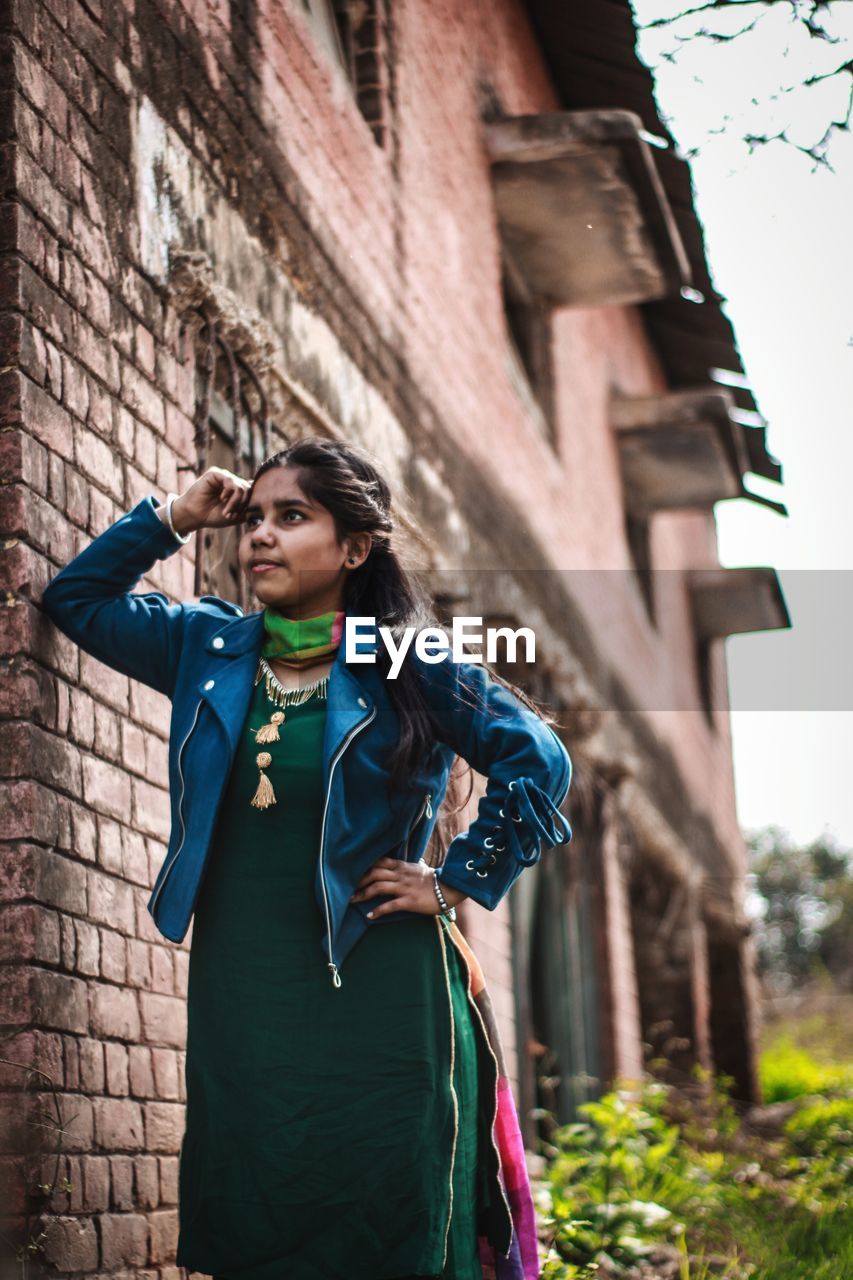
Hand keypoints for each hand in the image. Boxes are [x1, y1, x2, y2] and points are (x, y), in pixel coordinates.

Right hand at [166, 466, 252, 534]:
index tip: (242, 515)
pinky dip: (229, 494)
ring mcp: (224, 477)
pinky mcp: (215, 473)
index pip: (253, 491)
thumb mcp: (237, 515)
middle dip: (242, 505)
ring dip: (236, 502)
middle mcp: (233, 482)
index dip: (251, 503)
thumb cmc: (214, 516)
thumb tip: (264, 503)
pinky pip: (231, 481)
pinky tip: (222, 499)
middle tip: (231, 515)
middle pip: (250, 490)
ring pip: (242, 487)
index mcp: (238, 490)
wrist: (195, 516)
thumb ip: (249, 508)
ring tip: (226, 511)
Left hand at [350, 857, 466, 918]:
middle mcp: (400, 875)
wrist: (449, 888)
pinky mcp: (409, 901)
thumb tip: (395, 868)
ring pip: (378, 887)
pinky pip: (390, 905)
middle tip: (348, 889)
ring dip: (363, 894)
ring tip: (353, 901)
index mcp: (402, 867)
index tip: (353, 873)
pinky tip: (369, 916)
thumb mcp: (417, 870)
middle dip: (359, 881)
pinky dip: (378, 910)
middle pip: (374, 873)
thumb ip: (404, 868)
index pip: (379, 862)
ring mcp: (404, 887)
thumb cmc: (434, 881)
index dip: (364, 867)